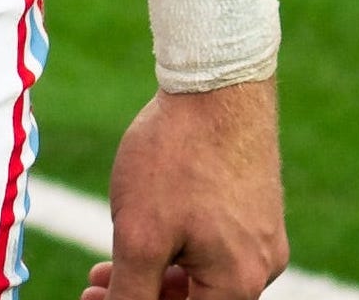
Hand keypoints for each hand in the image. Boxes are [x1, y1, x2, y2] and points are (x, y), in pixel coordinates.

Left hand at [85, 80, 288, 299]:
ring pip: (202, 274)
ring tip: (105, 266)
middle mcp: (262, 266)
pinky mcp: (256, 207)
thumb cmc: (178, 157)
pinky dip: (175, 248)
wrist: (215, 81)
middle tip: (94, 285)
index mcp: (239, 283)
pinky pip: (214, 244)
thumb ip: (132, 294)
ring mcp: (263, 235)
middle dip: (140, 296)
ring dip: (153, 274)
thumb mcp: (140, 237)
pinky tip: (142, 231)